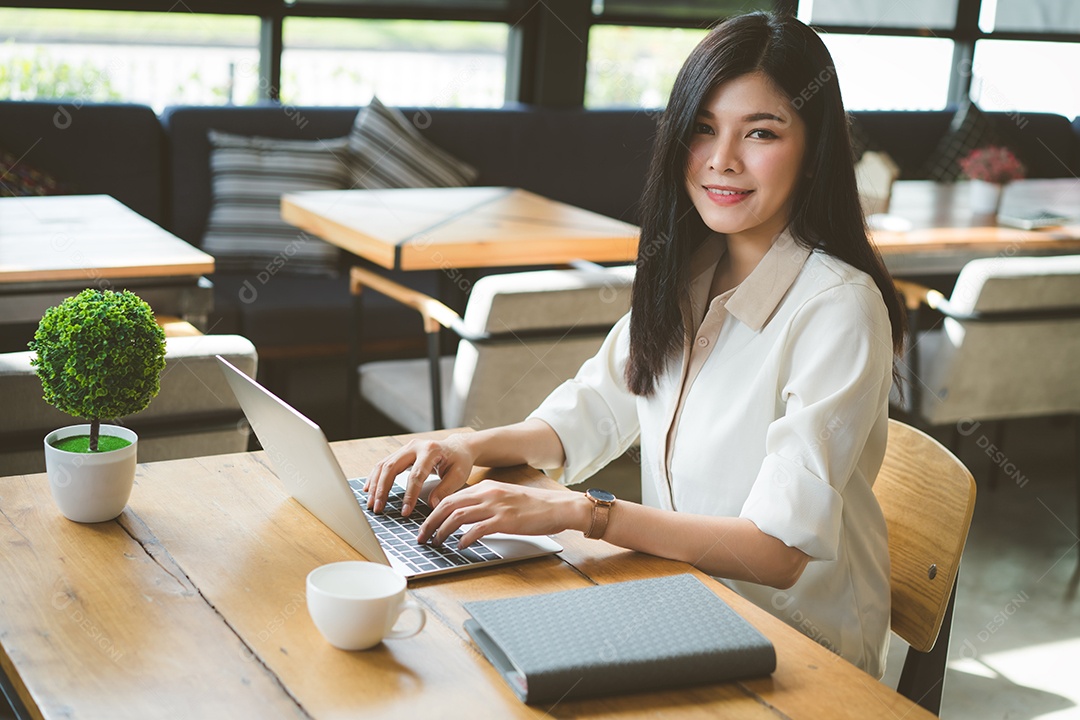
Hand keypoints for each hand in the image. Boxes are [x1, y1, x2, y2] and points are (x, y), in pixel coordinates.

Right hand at [363, 434, 475, 516]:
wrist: (457, 447)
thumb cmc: (459, 461)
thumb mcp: (459, 474)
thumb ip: (445, 490)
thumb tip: (431, 506)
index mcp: (431, 450)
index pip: (416, 475)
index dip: (409, 495)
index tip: (405, 512)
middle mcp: (415, 446)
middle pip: (392, 467)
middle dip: (383, 489)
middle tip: (378, 508)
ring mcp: (406, 448)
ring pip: (384, 465)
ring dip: (375, 485)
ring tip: (371, 504)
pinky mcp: (400, 453)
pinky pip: (383, 464)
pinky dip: (374, 478)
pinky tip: (369, 490)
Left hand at [417, 480, 589, 547]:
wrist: (558, 507)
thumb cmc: (534, 507)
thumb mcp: (505, 498)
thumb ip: (485, 504)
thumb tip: (464, 519)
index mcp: (486, 487)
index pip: (451, 497)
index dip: (433, 512)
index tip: (425, 525)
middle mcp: (488, 493)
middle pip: (448, 505)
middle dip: (430, 522)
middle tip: (422, 537)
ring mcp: (496, 506)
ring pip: (457, 516)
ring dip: (442, 531)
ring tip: (436, 543)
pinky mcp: (504, 520)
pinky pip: (476, 529)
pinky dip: (464, 538)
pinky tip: (459, 546)